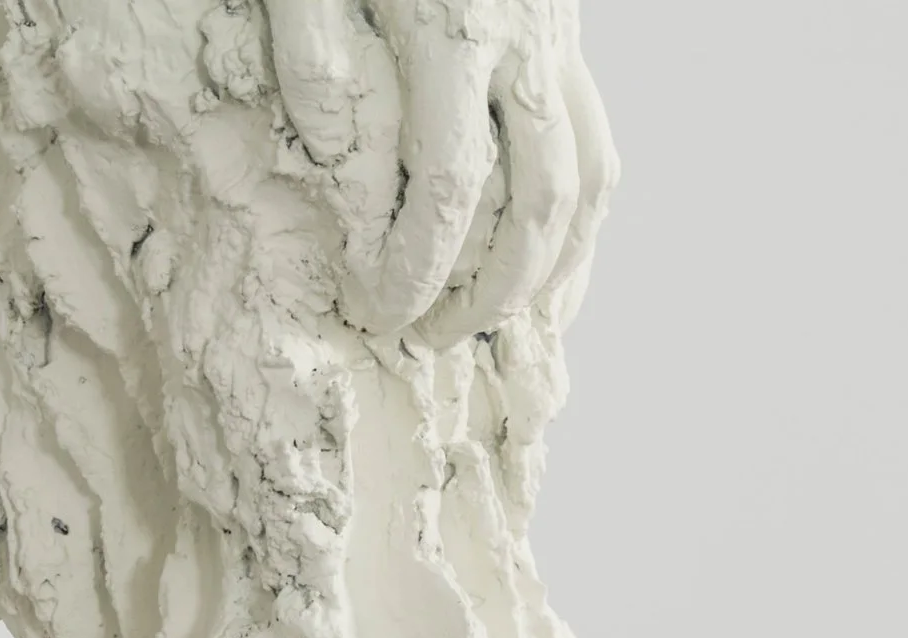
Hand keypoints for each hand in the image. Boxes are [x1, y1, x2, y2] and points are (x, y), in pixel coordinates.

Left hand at [260, 0, 616, 341]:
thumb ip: (307, 46)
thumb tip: (323, 142)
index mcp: (452, 30)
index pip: (445, 190)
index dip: (415, 269)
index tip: (379, 312)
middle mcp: (524, 44)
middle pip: (534, 208)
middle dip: (490, 294)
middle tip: (434, 337)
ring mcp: (559, 42)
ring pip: (588, 184)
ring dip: (552, 271)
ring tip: (505, 325)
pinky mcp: (571, 38)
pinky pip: (599, 148)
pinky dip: (583, 223)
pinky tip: (553, 270)